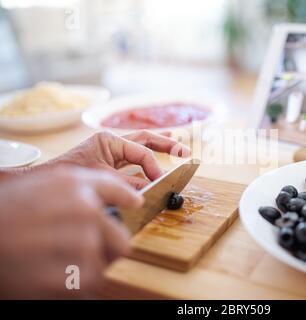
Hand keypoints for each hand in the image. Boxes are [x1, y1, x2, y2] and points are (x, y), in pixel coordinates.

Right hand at [0, 166, 142, 298]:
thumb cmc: (5, 212)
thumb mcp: (42, 183)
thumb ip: (83, 187)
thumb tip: (125, 199)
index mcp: (76, 186)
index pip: (121, 191)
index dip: (129, 199)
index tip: (134, 205)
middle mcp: (83, 212)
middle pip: (121, 239)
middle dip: (107, 246)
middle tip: (82, 249)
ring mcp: (78, 245)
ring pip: (104, 265)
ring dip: (86, 267)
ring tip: (55, 260)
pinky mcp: (68, 279)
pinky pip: (88, 284)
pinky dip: (74, 284)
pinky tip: (49, 272)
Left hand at [44, 130, 189, 188]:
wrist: (47, 180)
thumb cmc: (69, 176)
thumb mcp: (102, 178)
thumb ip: (128, 182)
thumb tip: (151, 187)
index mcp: (109, 140)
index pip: (141, 152)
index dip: (154, 167)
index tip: (161, 182)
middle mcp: (112, 142)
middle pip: (146, 139)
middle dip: (166, 144)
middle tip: (185, 151)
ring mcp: (111, 150)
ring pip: (141, 144)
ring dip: (160, 145)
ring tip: (178, 146)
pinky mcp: (109, 160)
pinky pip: (134, 157)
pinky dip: (147, 156)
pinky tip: (158, 153)